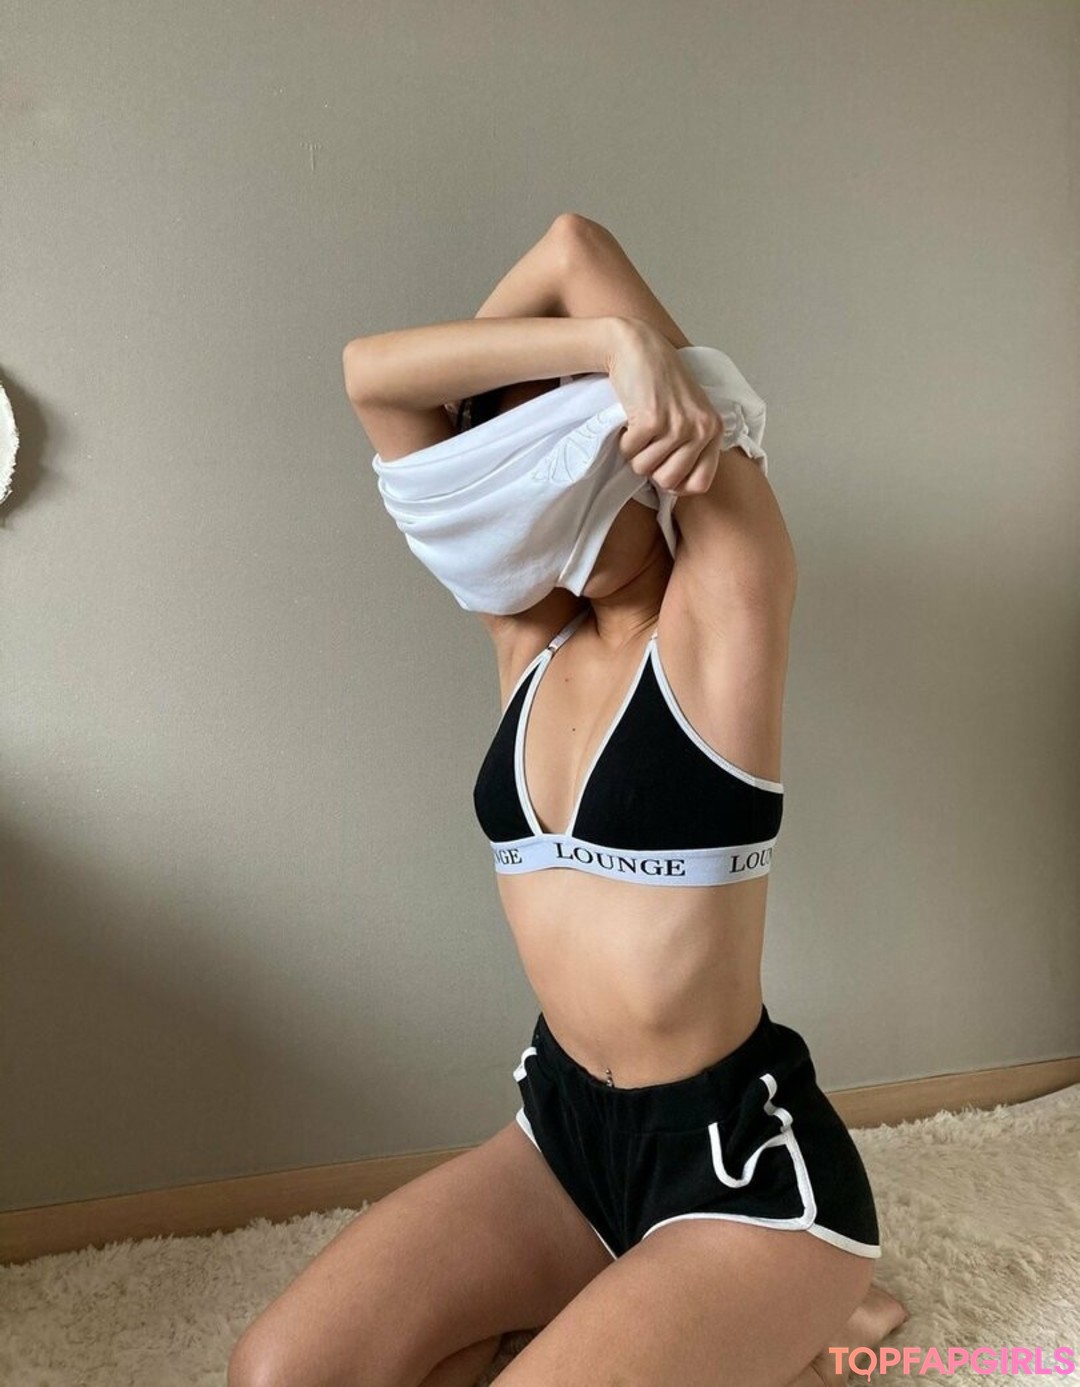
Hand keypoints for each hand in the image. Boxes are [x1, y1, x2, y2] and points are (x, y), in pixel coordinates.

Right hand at [604, 318, 725, 495]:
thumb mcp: (691, 412)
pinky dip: (624, 441)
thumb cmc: (661, 382)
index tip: (664, 469)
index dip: (677, 484)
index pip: (701, 484)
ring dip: (635, 453)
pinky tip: (630, 419)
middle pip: (669, 482)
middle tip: (648, 444)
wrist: (639, 348)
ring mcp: (677, 425)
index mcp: (713, 430)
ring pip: (645, 469)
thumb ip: (693, 445)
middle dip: (652, 469)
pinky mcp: (651, 421)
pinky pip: (630, 452)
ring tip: (640, 427)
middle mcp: (700, 429)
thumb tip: (677, 487)